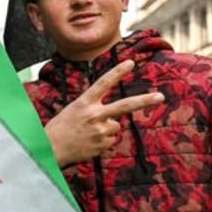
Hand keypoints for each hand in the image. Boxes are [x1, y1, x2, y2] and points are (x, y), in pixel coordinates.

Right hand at [45, 59, 164, 166]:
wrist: (51, 148)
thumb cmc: (61, 127)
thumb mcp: (74, 110)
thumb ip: (95, 110)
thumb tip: (116, 121)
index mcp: (84, 102)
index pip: (103, 83)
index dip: (117, 72)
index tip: (130, 63)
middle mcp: (94, 114)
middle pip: (124, 105)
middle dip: (144, 101)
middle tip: (160, 96)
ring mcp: (100, 130)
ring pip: (115, 126)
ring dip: (105, 129)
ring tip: (87, 133)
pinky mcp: (103, 144)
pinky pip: (110, 140)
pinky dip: (102, 142)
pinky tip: (88, 142)